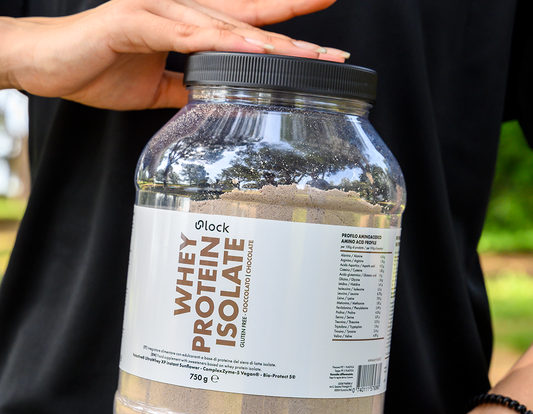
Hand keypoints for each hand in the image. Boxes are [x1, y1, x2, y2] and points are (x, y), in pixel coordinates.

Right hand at [0, 0, 345, 109]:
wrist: (50, 64)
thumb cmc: (101, 69)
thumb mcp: (158, 88)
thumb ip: (190, 88)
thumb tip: (218, 101)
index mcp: (188, 28)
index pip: (247, 27)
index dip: (285, 32)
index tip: (322, 45)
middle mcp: (181, 13)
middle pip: (247, 22)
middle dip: (294, 32)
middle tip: (335, 42)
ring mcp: (158, 13)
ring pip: (223, 25)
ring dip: (266, 41)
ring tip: (305, 54)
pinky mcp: (133, 22)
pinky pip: (182, 33)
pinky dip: (216, 41)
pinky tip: (248, 50)